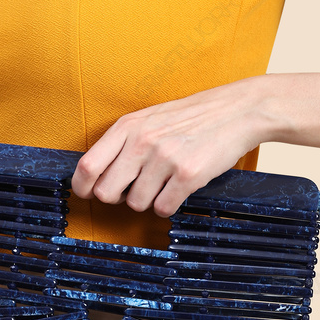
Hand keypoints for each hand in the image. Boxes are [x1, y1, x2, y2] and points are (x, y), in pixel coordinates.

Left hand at [71, 77, 270, 216]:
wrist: (237, 110)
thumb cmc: (191, 117)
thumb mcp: (149, 119)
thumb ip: (122, 143)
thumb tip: (96, 176)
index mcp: (128, 127)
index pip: (87, 166)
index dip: (83, 187)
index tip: (87, 193)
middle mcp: (142, 142)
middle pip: (106, 193)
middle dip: (118, 198)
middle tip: (133, 189)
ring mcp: (165, 158)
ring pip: (136, 204)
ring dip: (149, 200)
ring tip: (164, 182)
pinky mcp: (188, 175)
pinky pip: (163, 208)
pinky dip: (169, 205)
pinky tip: (178, 189)